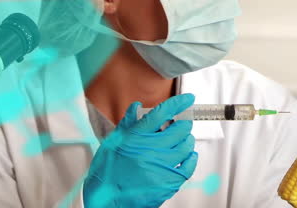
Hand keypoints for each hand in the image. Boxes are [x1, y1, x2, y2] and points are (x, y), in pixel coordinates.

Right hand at [83, 93, 197, 207]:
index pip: (161, 113)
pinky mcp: (167, 183)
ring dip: (187, 140)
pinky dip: (191, 158)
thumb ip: (127, 124)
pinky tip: (189, 156)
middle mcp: (150, 151)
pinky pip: (188, 167)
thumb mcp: (111, 144)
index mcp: (135, 138)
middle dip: (183, 124)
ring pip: (185, 147)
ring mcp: (160, 167)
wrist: (106, 202)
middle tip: (183, 124)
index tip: (187, 99)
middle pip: (178, 129)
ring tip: (184, 139)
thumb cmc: (106, 174)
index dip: (178, 103)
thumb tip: (137, 107)